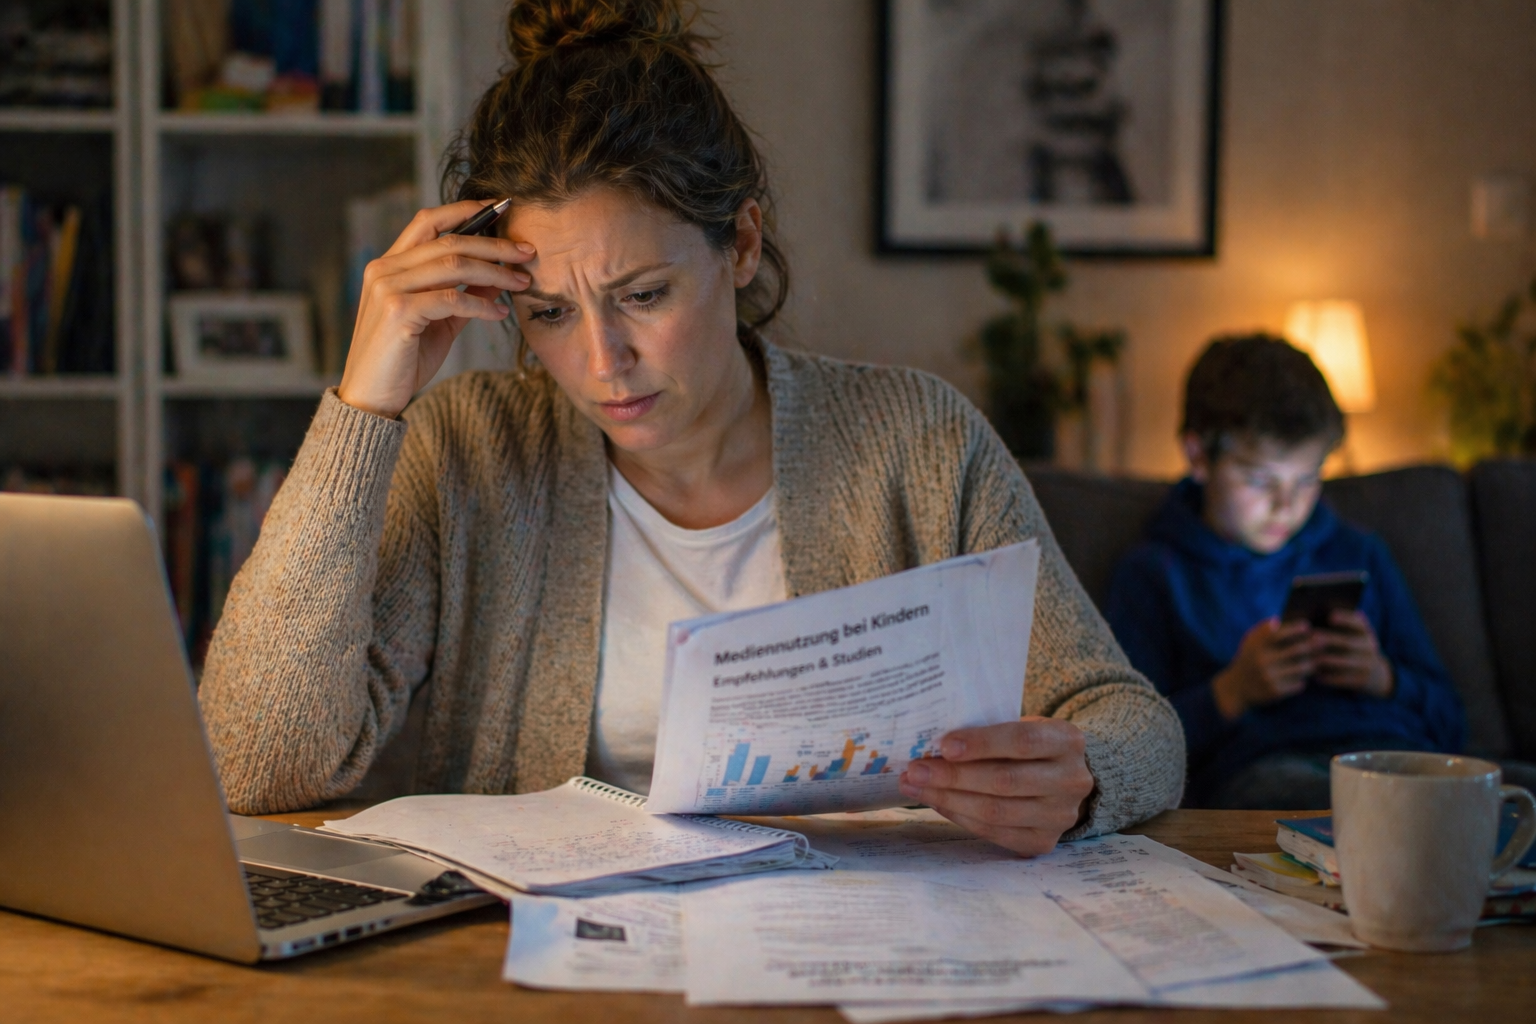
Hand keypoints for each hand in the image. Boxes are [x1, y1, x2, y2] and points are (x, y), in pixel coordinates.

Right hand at [338, 200, 533, 418]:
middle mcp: (384, 270)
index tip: (500, 210)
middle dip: (494, 244)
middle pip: (449, 241)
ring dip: (496, 272)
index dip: (465, 211)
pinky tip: (500, 314)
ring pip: (454, 265)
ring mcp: (388, 289)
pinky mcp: (398, 312)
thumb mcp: (440, 322)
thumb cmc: (403, 361)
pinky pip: (452, 299)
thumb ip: (464, 296)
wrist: (372, 399)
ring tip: (523, 282)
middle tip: (528, 252)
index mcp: (389, 265)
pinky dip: (482, 305)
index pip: (428, 223)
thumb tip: (498, 277)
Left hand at [896, 717, 1095, 856]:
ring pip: (996, 811)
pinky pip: (994, 832)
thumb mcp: (1020, 726)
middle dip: (953, 776)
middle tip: (915, 769)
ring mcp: (1060, 816)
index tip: (943, 745)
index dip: (981, 744)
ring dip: (948, 798)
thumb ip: (988, 732)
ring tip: (915, 786)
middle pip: (1005, 781)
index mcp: (1067, 741)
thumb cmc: (1029, 746)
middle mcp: (1071, 781)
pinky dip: (960, 816)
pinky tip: (936, 802)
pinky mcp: (1043, 842)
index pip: (1023, 741)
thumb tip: (931, 744)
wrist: (1063, 779)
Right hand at [1212, 618, 1314, 718]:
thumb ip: (1265, 629)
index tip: (1306, 626)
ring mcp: (1269, 677)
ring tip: (1314, 660)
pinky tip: (1301, 677)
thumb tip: (1280, 620)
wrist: (1237, 688)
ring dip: (1311, 663)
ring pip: (1303, 667)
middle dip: (1312, 644)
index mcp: (1255, 645)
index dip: (1295, 628)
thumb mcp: (1251, 641)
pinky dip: (1302, 679)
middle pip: (1298, 649)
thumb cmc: (1250, 658)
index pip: (1279, 633)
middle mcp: (1262, 660)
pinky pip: (1299, 683)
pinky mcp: (1275, 692)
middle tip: (1321, 641)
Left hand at [1313, 609, 1393, 696]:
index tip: (1331, 616)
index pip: (1358, 623)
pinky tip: (1316, 677)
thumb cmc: (1352, 648)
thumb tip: (1310, 620)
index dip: (1346, 619)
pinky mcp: (1363, 679)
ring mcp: (1368, 663)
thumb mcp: (1353, 636)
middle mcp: (1368, 646)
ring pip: (1347, 662)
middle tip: (1312, 638)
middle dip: (1331, 640)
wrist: (1375, 674)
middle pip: (1349, 643)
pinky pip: (1346, 679)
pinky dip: (1331, 678)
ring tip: (1312, 659)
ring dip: (1328, 660)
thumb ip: (1338, 628)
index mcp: (1365, 632)